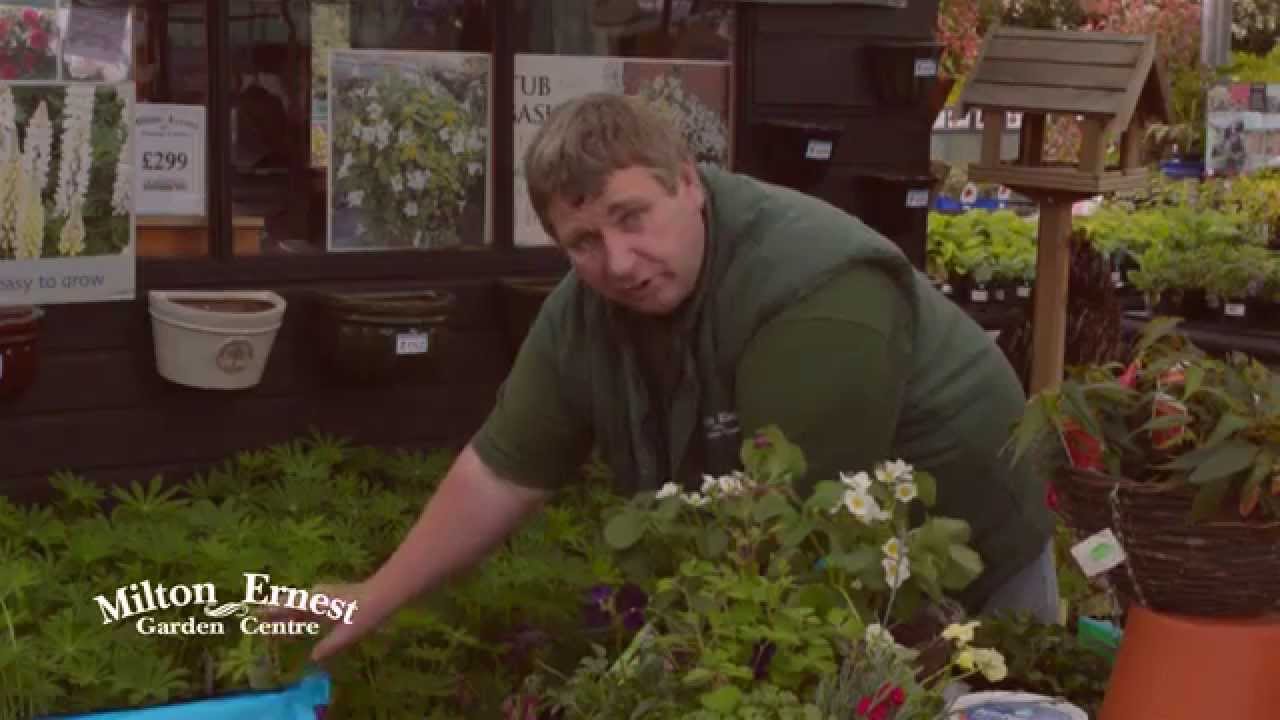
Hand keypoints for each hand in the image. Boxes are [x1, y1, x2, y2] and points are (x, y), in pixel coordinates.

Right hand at [261, 581, 384, 662]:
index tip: (253, 613)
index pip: (288, 606)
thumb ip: (328, 646)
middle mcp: (317, 596)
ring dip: (285, 613)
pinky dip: (298, 615)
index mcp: (316, 602)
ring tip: (269, 623)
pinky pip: (308, 607)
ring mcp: (324, 596)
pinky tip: (295, 623)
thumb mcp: (346, 634)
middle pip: (289, 603)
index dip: (271, 610)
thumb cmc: (364, 613)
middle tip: (254, 616)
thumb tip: (313, 658)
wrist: (383, 594)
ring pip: (298, 605)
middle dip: (273, 611)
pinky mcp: (331, 600)